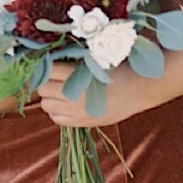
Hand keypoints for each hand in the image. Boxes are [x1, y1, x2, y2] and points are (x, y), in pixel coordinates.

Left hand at [35, 61, 161, 128]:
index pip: (46, 70)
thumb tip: (50, 60)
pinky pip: (57, 119)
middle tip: (54, 79)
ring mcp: (77, 111)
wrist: (139, 89)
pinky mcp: (83, 122)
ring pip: (46, 106)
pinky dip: (58, 112)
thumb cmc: (118, 69)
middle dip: (45, 82)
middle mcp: (73, 94)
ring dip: (50, 98)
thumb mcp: (93, 60)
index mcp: (77, 75)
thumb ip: (72, 62)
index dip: (44, 67)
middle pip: (42, 89)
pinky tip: (68, 105)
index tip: (48, 65)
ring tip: (61, 93)